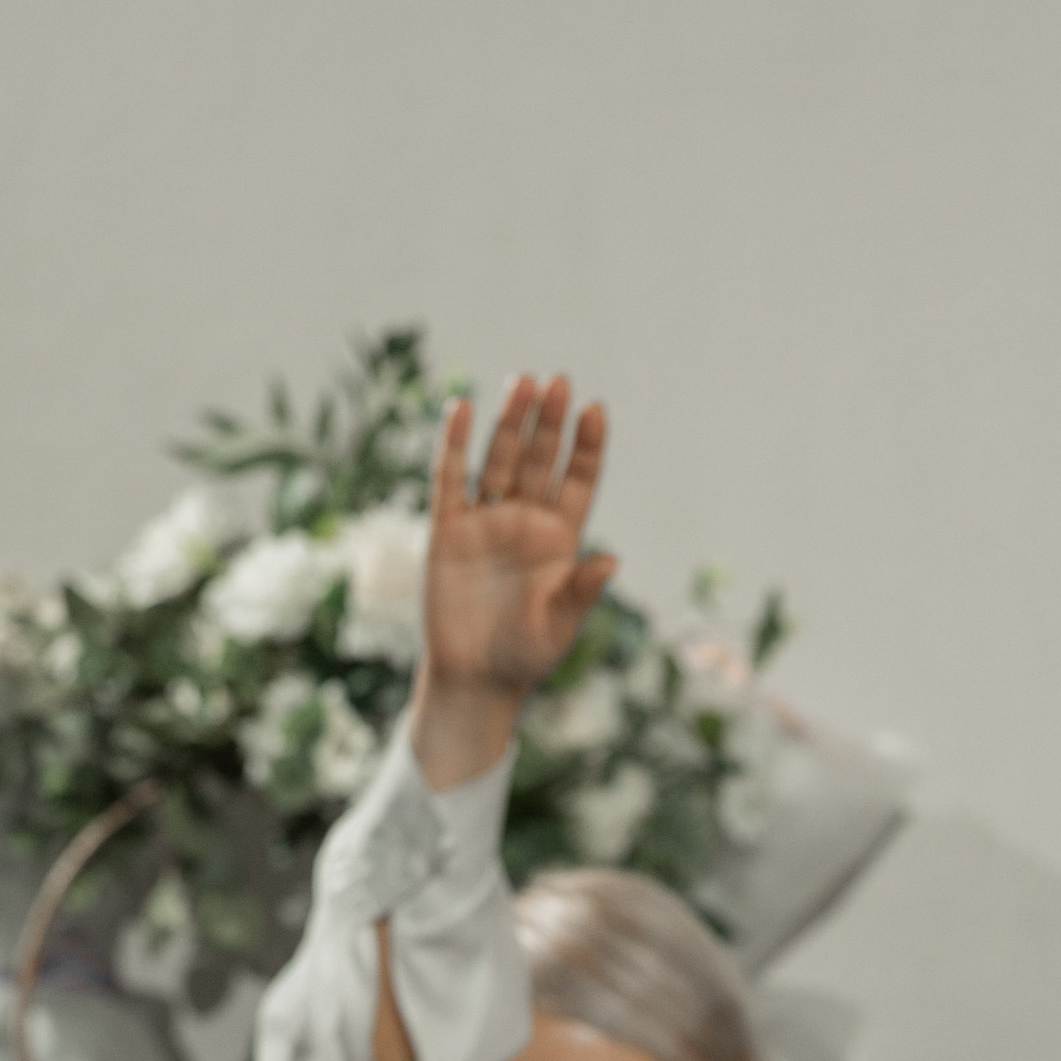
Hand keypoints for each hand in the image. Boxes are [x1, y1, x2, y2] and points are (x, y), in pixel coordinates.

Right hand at [411, 375, 616, 785]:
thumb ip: (581, 591)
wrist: (474, 679)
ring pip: (499, 460)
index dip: (586, 448)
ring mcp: (485, 521)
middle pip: (540, 460)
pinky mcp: (448, 530)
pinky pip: (450, 480)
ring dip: (510, 423)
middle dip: (549, 423)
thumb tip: (613, 559)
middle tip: (558, 382)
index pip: (577, 482)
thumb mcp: (560, 626)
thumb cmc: (525, 655)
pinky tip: (461, 408)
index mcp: (560, 540)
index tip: (595, 411)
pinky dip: (454, 445)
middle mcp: (524, 521)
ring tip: (523, 383)